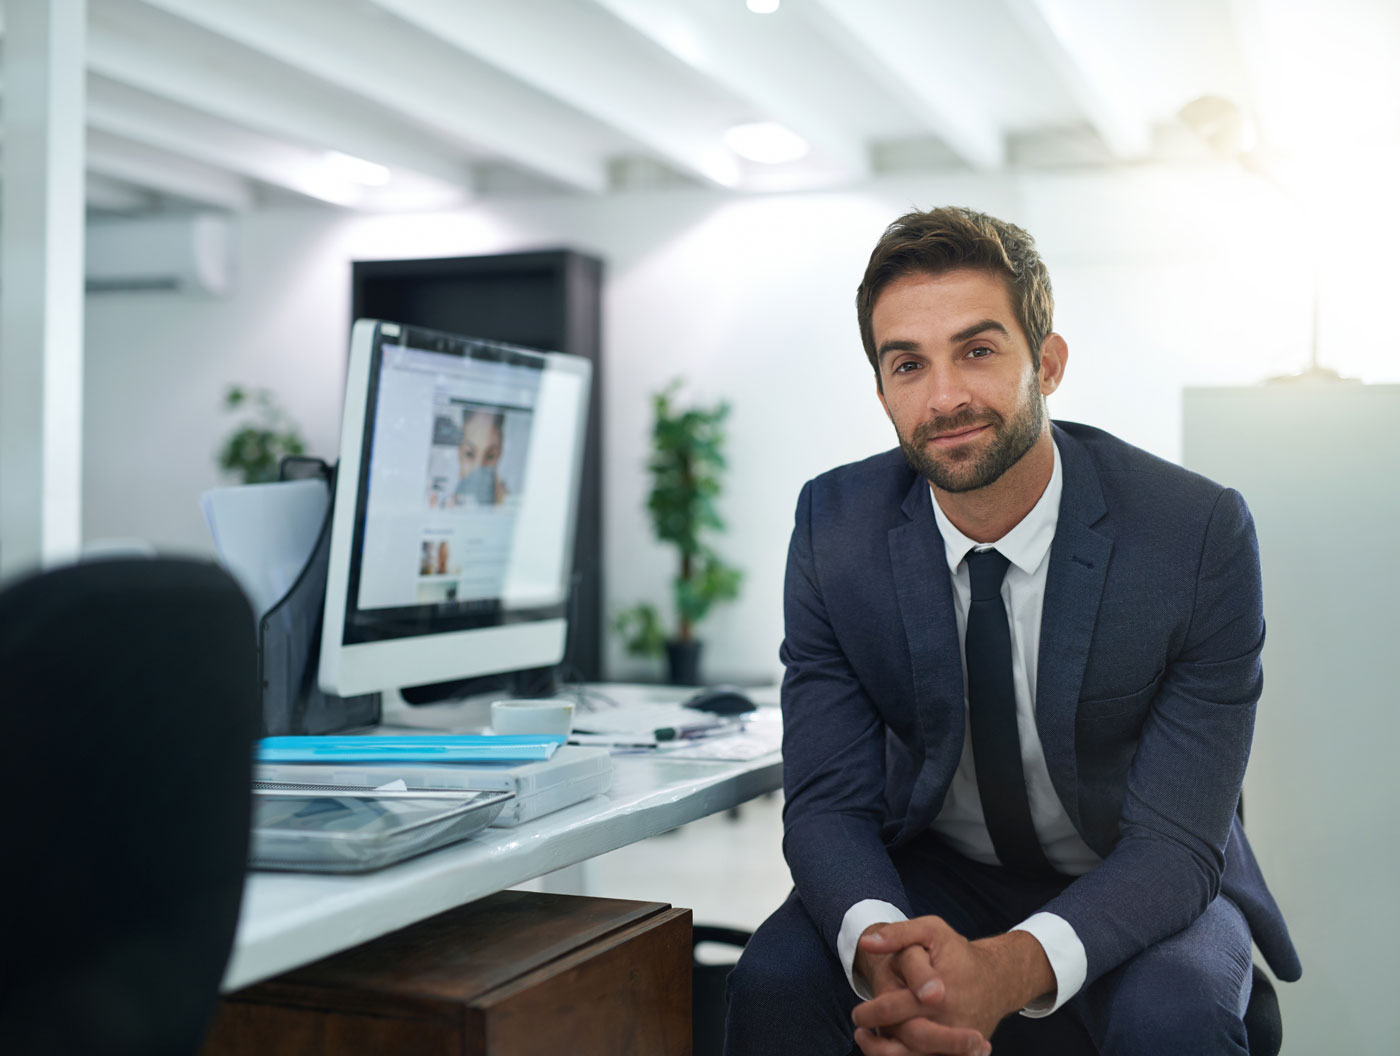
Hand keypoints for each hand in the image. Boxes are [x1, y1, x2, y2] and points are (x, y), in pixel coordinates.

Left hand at [852, 917, 1054, 1054]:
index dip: (872, 1013)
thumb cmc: (958, 953)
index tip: (857, 1014)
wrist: (997, 980)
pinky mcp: (960, 1052)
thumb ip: (898, 935)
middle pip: (908, 1041)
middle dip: (877, 1043)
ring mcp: (957, 1042)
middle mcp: (950, 1022)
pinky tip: (890, 1047)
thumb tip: (866, 942)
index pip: (897, 1009)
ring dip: (888, 1055)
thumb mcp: (931, 931)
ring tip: (867, 1041)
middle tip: (859, 1032)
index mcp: (939, 994)